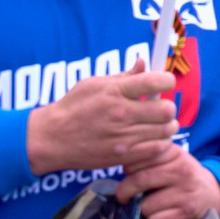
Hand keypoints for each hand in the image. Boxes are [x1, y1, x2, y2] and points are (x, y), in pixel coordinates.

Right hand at [26, 70, 177, 174]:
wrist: (52, 138)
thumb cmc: (73, 107)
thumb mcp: (93, 84)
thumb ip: (123, 76)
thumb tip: (143, 63)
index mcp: (114, 91)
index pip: (155, 81)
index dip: (167, 80)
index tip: (164, 83)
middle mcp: (121, 113)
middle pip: (166, 109)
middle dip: (167, 106)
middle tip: (159, 108)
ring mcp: (123, 137)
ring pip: (166, 130)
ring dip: (166, 125)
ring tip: (157, 124)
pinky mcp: (124, 155)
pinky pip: (158, 149)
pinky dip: (160, 142)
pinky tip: (151, 138)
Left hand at [114, 140, 219, 218]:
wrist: (214, 194)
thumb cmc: (182, 176)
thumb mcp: (171, 158)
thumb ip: (148, 155)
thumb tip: (119, 155)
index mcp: (175, 153)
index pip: (139, 158)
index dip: (128, 168)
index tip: (127, 173)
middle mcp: (182, 171)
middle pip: (139, 181)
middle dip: (124, 191)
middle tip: (123, 196)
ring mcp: (186, 193)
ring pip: (145, 205)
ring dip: (143, 209)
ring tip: (152, 204)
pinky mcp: (187, 213)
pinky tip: (162, 215)